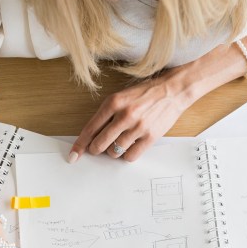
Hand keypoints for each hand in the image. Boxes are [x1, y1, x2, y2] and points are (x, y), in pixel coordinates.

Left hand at [70, 71, 194, 162]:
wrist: (172, 90)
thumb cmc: (145, 94)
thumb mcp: (121, 97)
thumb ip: (106, 115)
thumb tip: (92, 136)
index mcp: (114, 103)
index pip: (90, 129)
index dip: (80, 145)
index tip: (74, 155)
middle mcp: (125, 115)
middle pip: (100, 144)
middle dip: (96, 149)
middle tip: (98, 148)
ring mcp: (138, 127)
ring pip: (114, 152)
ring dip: (113, 151)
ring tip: (120, 141)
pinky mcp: (150, 137)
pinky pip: (130, 156)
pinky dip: (127, 154)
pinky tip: (130, 145)